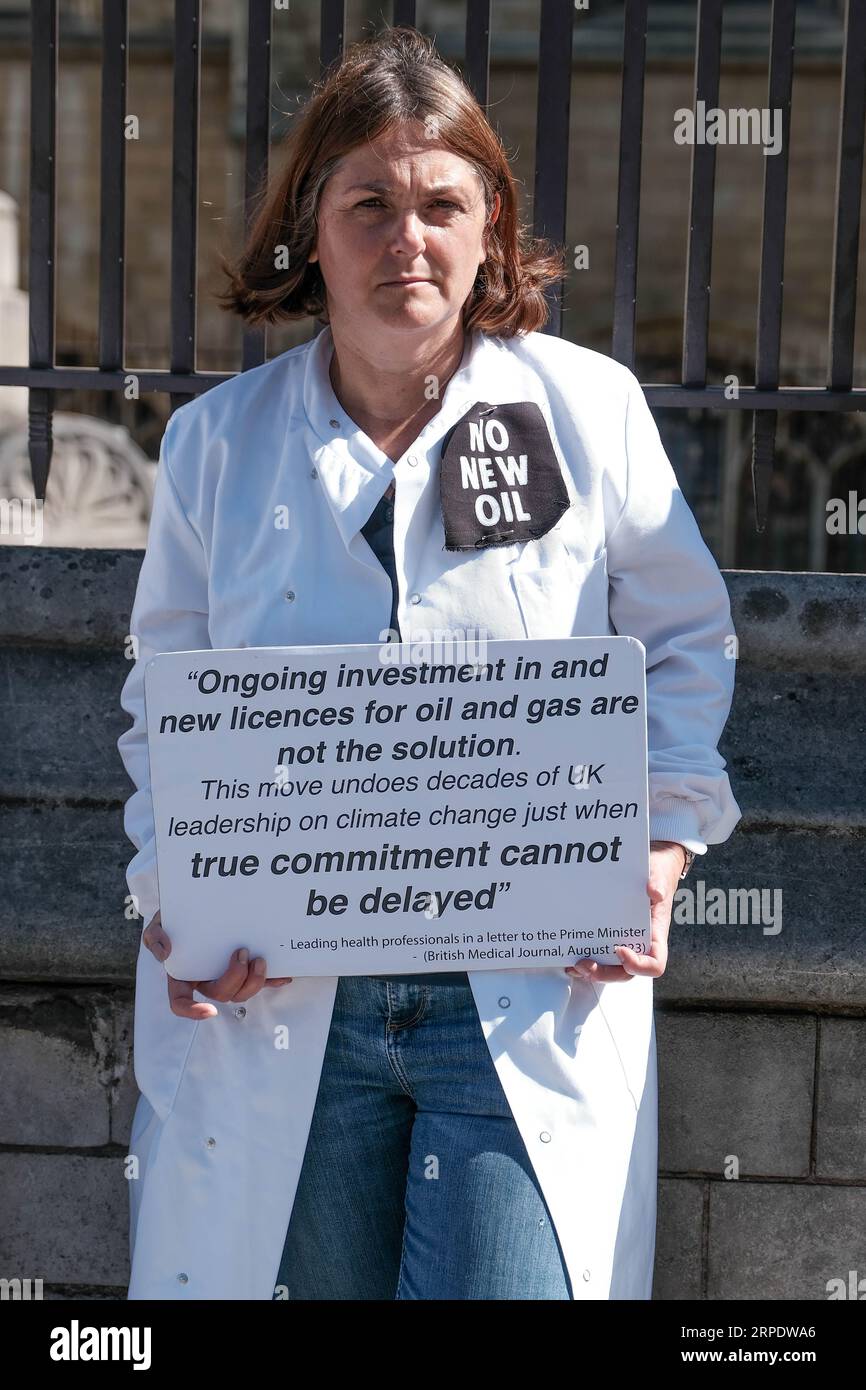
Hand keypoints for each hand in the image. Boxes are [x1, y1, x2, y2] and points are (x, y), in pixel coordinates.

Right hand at [142, 910, 293, 1019]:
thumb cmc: (175, 918)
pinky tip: (284, 975)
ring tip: (260, 960)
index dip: (192, 1011)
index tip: (209, 1011)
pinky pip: (260, 981)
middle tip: (241, 953)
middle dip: (235, 979)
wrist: (197, 903)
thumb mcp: (158, 923)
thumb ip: (154, 937)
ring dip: (254, 981)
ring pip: (242, 992)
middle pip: (221, 994)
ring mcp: (226, 974)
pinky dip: (273, 980)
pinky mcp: (245, 967)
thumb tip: (166, 953)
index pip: (180, 1002)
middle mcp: (205, 979)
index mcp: (182, 975)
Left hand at [564, 839, 685, 984]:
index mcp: (654, 936)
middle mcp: (638, 944)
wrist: (649, 870)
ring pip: (610, 969)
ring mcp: (622, 943)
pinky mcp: (608, 937)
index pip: (654, 964)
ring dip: (592, 972)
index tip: (620, 950)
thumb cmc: (656, 876)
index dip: (638, 965)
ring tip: (575, 966)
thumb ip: (658, 882)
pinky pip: (599, 956)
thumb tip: (654, 891)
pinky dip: (584, 962)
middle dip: (606, 974)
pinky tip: (569, 958)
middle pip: (625, 973)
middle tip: (586, 965)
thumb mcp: (658, 875)